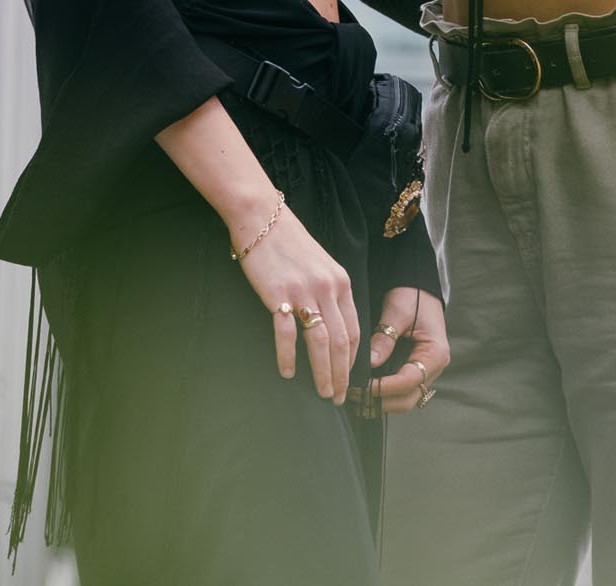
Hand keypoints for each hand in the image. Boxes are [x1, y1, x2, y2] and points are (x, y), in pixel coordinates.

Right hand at [234, 202, 360, 403]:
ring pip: (320, 342)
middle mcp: (327, 287)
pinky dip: (288, 356)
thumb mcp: (320, 264)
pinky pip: (286, 334)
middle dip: (342, 375)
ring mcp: (303, 291)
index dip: (352, 360)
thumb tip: (332, 325)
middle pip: (341, 342)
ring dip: (323, 373)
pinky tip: (287, 372)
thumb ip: (329, 291)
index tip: (348, 379)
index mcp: (340, 281)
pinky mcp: (278, 293)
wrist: (261, 217)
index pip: (354, 330)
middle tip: (340, 398)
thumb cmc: (288, 241)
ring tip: (323, 394)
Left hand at [362, 285, 450, 416]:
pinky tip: (365, 393)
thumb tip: (371, 362)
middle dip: (381, 401)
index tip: (364, 387)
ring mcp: (425, 371)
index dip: (386, 387)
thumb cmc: (412, 293)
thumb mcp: (398, 310)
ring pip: (404, 399)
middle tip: (355, 396)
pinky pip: (401, 390)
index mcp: (435, 353)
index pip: (410, 380)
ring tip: (356, 398)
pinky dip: (384, 395)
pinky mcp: (414, 370)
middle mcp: (434, 368)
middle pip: (408, 398)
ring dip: (381, 402)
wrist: (420, 285)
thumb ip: (386, 337)